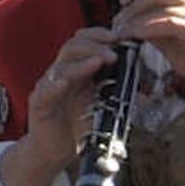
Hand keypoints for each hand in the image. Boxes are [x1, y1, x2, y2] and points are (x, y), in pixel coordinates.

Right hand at [0, 28, 121, 185]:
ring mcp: (49, 86)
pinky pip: (45, 90)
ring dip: (82, 62)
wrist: (57, 149)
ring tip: (100, 60)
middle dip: (94, 45)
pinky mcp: (39, 103)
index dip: (100, 36)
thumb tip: (146, 91)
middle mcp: (62, 73)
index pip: (86, 42)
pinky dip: (55, 84)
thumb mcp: (104, 106)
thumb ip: (120, 94)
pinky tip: (65, 82)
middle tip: (114, 51)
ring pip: (61, 66)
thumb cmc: (81, 124)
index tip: (121, 37)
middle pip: (73, 47)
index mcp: (78, 69)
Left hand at [111, 0, 184, 97]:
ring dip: (134, 18)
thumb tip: (129, 25)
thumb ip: (154, 30)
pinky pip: (167, 23)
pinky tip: (135, 36)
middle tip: (118, 23)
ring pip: (158, 5)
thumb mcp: (171, 41)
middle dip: (131, 3)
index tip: (122, 4)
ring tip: (122, 32)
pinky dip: (147, 28)